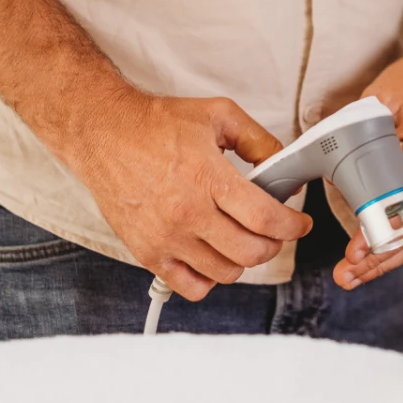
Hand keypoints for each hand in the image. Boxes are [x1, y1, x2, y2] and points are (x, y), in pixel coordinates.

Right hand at [67, 85, 310, 299]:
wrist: (104, 134)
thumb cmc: (157, 124)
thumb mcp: (218, 115)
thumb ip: (258, 140)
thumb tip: (283, 167)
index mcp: (207, 177)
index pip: (265, 219)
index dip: (292, 226)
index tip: (299, 224)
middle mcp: (186, 213)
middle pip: (250, 252)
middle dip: (274, 244)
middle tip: (275, 231)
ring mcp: (165, 238)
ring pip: (224, 273)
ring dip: (242, 260)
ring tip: (242, 239)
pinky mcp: (147, 252)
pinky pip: (190, 287)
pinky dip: (209, 278)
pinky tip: (212, 256)